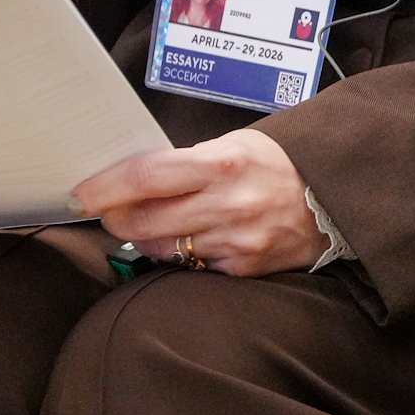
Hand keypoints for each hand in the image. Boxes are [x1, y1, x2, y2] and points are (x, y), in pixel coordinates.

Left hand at [74, 128, 324, 277]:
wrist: (336, 199)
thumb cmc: (278, 165)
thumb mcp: (236, 145)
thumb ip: (186, 162)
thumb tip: (130, 182)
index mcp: (223, 163)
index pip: (143, 178)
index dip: (102, 189)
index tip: (78, 195)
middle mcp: (227, 205)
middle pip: (139, 222)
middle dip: (115, 218)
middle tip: (112, 211)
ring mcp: (234, 242)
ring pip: (158, 249)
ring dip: (146, 238)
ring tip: (160, 222)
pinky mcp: (241, 269)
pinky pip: (188, 267)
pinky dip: (182, 254)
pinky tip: (195, 239)